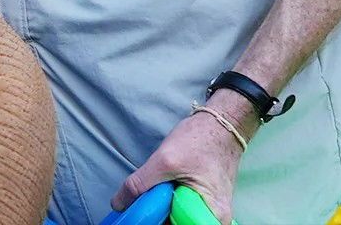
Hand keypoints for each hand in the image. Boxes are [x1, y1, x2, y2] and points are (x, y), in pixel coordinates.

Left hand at [113, 99, 250, 224]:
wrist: (221, 125)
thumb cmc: (200, 140)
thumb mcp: (165, 161)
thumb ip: (140, 184)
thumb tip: (119, 204)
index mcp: (212, 214)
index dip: (154, 222)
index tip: (135, 215)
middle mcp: (216, 219)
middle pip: (177, 224)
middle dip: (157, 217)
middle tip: (139, 204)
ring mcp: (212, 212)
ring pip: (178, 218)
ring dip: (161, 210)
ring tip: (151, 195)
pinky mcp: (206, 203)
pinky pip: (183, 211)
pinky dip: (168, 205)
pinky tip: (159, 194)